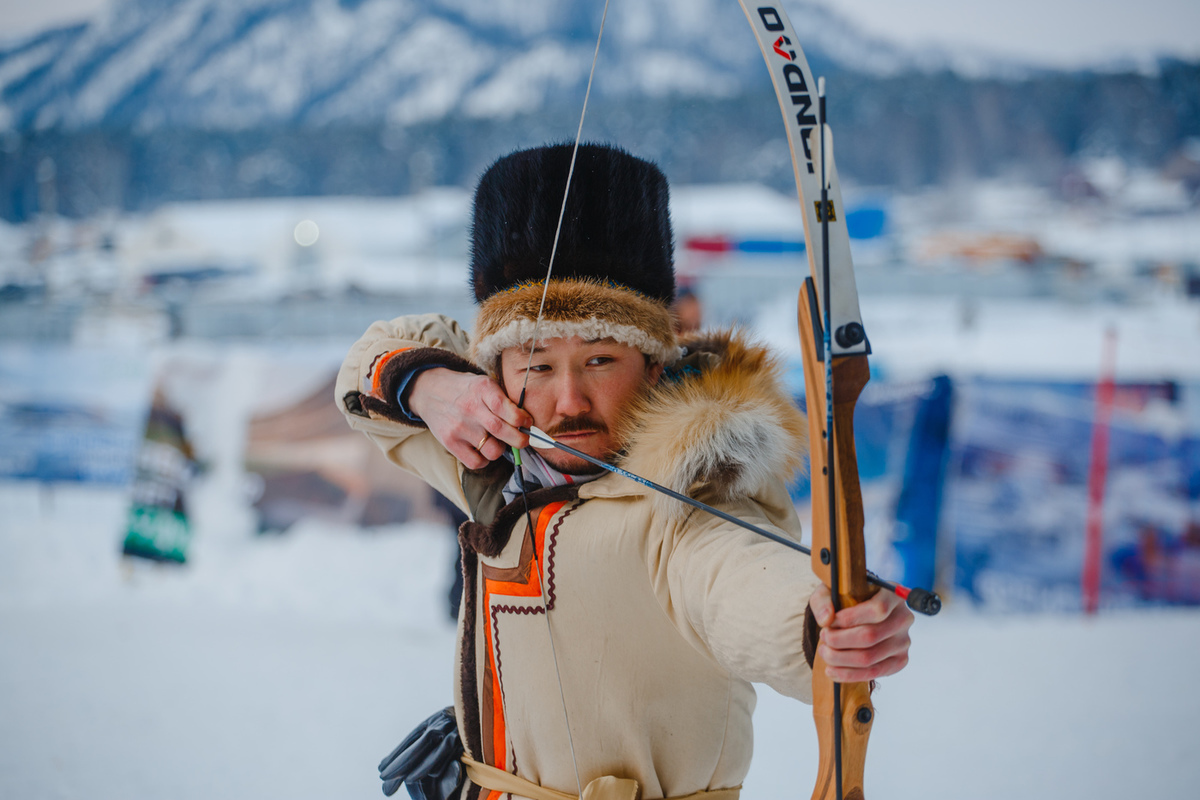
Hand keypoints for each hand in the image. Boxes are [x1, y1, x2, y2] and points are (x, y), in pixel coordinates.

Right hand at [407, 368, 530, 468]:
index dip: (521, 419)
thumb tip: (525, 421)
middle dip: (519, 440)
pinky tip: (483, 450)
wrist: (429, 391)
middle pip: (501, 431)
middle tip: (523, 440)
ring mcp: (459, 427)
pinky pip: (476, 462)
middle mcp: (470, 408)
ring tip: (497, 441)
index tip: (527, 423)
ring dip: (501, 449)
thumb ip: (503, 399)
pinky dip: (485, 460)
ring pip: (492, 450)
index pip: (506, 408)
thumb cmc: (465, 390)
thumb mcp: (484, 383)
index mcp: (482, 389)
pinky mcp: (450, 442)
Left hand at [808, 584, 912, 682]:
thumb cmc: (846, 599)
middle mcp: (903, 619)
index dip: (849, 618)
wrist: (859, 614)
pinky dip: (848, 674)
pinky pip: (874, 673)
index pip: (877, 609)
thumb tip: (826, 620)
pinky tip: (832, 670)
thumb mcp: (831, 591)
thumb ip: (824, 600)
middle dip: (839, 640)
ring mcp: (903, 642)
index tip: (830, 622)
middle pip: (870, 636)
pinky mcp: (899, 661)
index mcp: (892, 595)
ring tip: (824, 652)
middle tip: (823, 637)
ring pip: (869, 658)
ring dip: (840, 658)